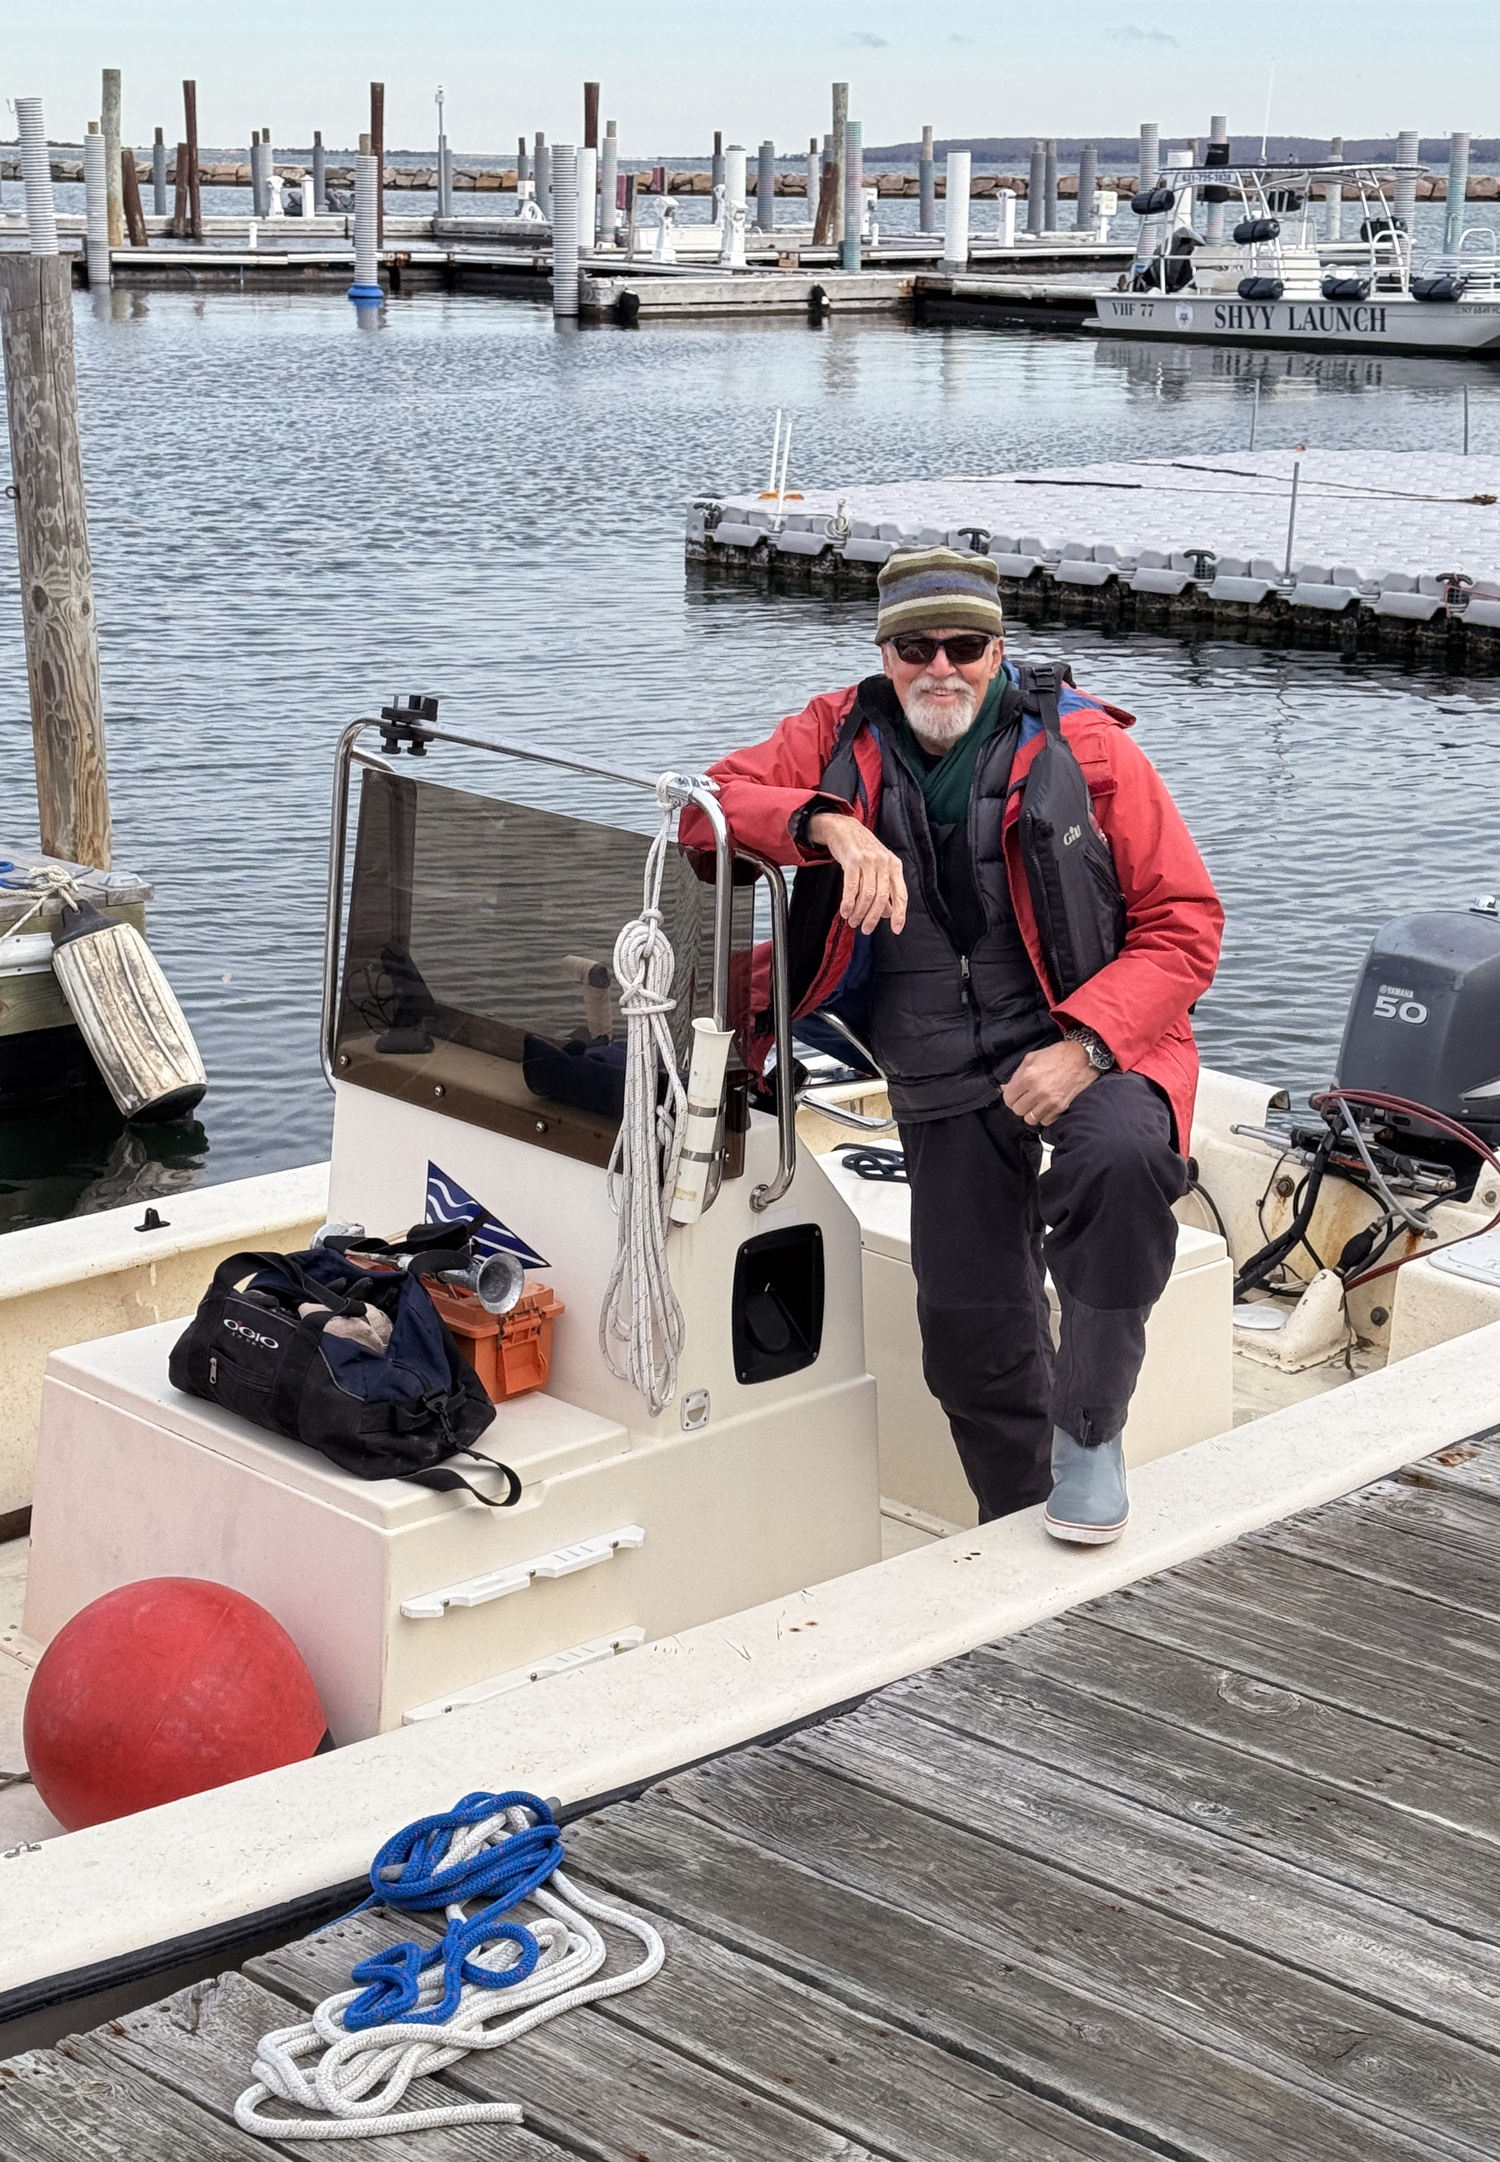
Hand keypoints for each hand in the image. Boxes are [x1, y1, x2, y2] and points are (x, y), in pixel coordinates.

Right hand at [806, 811, 907, 934]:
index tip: (896, 929)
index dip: (900, 914)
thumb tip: (889, 913)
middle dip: (873, 917)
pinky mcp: (853, 860)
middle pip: (882, 897)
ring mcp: (869, 861)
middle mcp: (884, 863)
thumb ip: (886, 889)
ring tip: (853, 921)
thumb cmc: (863, 850)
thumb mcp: (879, 867)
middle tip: (865, 929)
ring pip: (867, 894)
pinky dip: (849, 902)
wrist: (844, 828)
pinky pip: (852, 886)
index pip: (901, 894)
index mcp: (895, 866)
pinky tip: (845, 911)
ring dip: (859, 911)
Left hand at [1002, 1039, 1099, 1128]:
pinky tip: (1046, 1106)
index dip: (1010, 1097)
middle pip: (1017, 1110)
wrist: (1084, 1057)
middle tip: (1026, 1099)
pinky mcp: (1061, 1108)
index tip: (1015, 1095)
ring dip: (1031, 1112)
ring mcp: (1050, 1101)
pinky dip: (1044, 1116)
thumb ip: (1017, 1074)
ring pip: (1030, 1119)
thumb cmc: (1059, 1055)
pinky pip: (1045, 1121)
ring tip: (1036, 1104)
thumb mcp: (1032, 1058)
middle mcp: (1038, 1091)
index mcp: (1028, 1077)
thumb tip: (1005, 1088)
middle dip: (1020, 1105)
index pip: (1008, 1099)